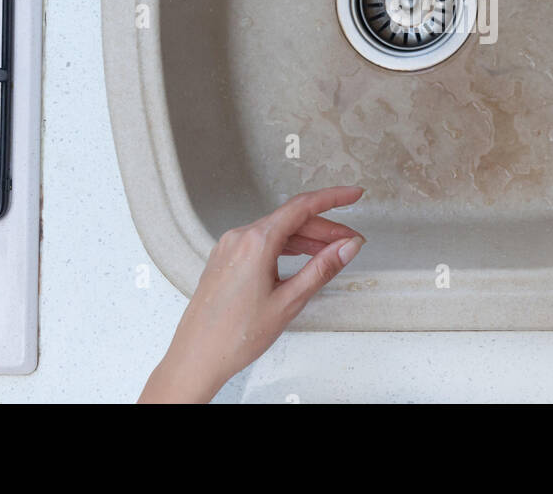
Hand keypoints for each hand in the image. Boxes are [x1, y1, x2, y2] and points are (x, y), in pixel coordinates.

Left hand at [139, 186, 365, 402]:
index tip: (355, 194)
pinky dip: (286, 246)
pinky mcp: (225, 260)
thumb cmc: (237, 335)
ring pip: (277, 231)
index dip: (333, 197)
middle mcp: (240, 237)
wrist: (197, 357)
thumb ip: (322, 268)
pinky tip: (302, 257)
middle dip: (325, 228)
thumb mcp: (289, 301)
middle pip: (291, 219)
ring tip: (332, 253)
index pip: (303, 206)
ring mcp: (229, 247)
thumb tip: (348, 246)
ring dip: (307, 238)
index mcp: (256, 242)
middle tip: (351, 242)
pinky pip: (261, 242)